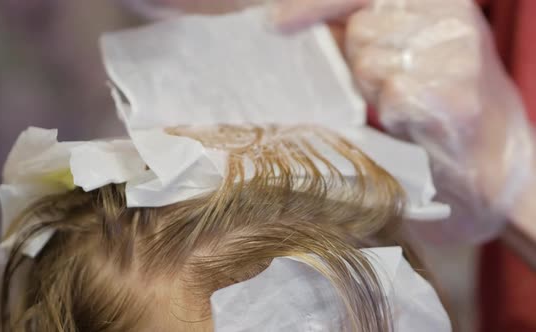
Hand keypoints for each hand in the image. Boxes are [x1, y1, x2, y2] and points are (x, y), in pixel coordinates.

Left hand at [275, 0, 535, 243]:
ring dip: (376, 91)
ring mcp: (457, 54)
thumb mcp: (406, 51)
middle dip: (360, 62)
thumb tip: (289, 20)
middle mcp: (452, 15)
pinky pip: (391, 98)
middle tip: (390, 86)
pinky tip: (418, 123)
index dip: (315, 4)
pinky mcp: (454, 96)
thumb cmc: (442, 102)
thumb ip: (361, 31)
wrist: (496, 162)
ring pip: (370, 65)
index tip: (275, 25)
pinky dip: (395, 116)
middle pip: (362, 32)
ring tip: (408, 105)